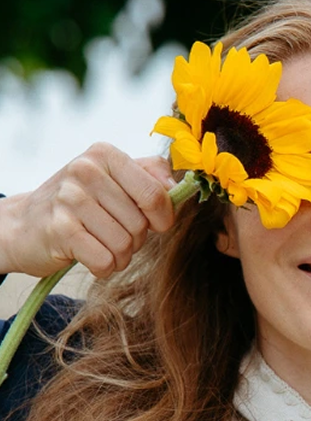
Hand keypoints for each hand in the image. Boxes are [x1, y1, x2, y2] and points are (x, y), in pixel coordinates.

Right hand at [0, 143, 175, 278]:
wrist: (22, 225)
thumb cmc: (79, 203)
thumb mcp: (113, 179)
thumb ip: (150, 175)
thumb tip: (178, 186)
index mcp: (105, 154)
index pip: (156, 192)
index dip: (164, 217)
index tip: (157, 224)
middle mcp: (85, 171)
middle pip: (141, 222)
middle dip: (137, 239)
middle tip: (117, 235)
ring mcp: (69, 199)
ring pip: (125, 243)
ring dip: (121, 255)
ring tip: (103, 246)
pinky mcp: (59, 229)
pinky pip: (105, 260)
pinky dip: (104, 266)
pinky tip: (90, 257)